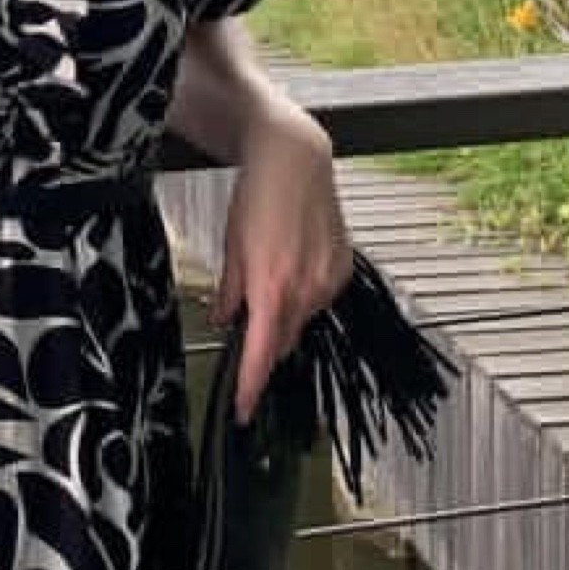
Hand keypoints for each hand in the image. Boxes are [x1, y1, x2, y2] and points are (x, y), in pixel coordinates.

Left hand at [211, 98, 351, 422]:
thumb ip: (229, 291)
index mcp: (272, 287)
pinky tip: (293, 262)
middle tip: (247, 320)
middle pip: (283, 338)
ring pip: (302, 317)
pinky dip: (304, 292)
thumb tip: (225, 321)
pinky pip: (320, 296)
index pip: (261, 352)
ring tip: (270, 273)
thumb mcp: (231, 246)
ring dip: (284, 311)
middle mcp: (306, 290)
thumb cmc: (257, 196)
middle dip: (264, 338)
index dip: (251, 385)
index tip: (243, 409)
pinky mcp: (343, 269)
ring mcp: (329, 280)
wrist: (295, 160)